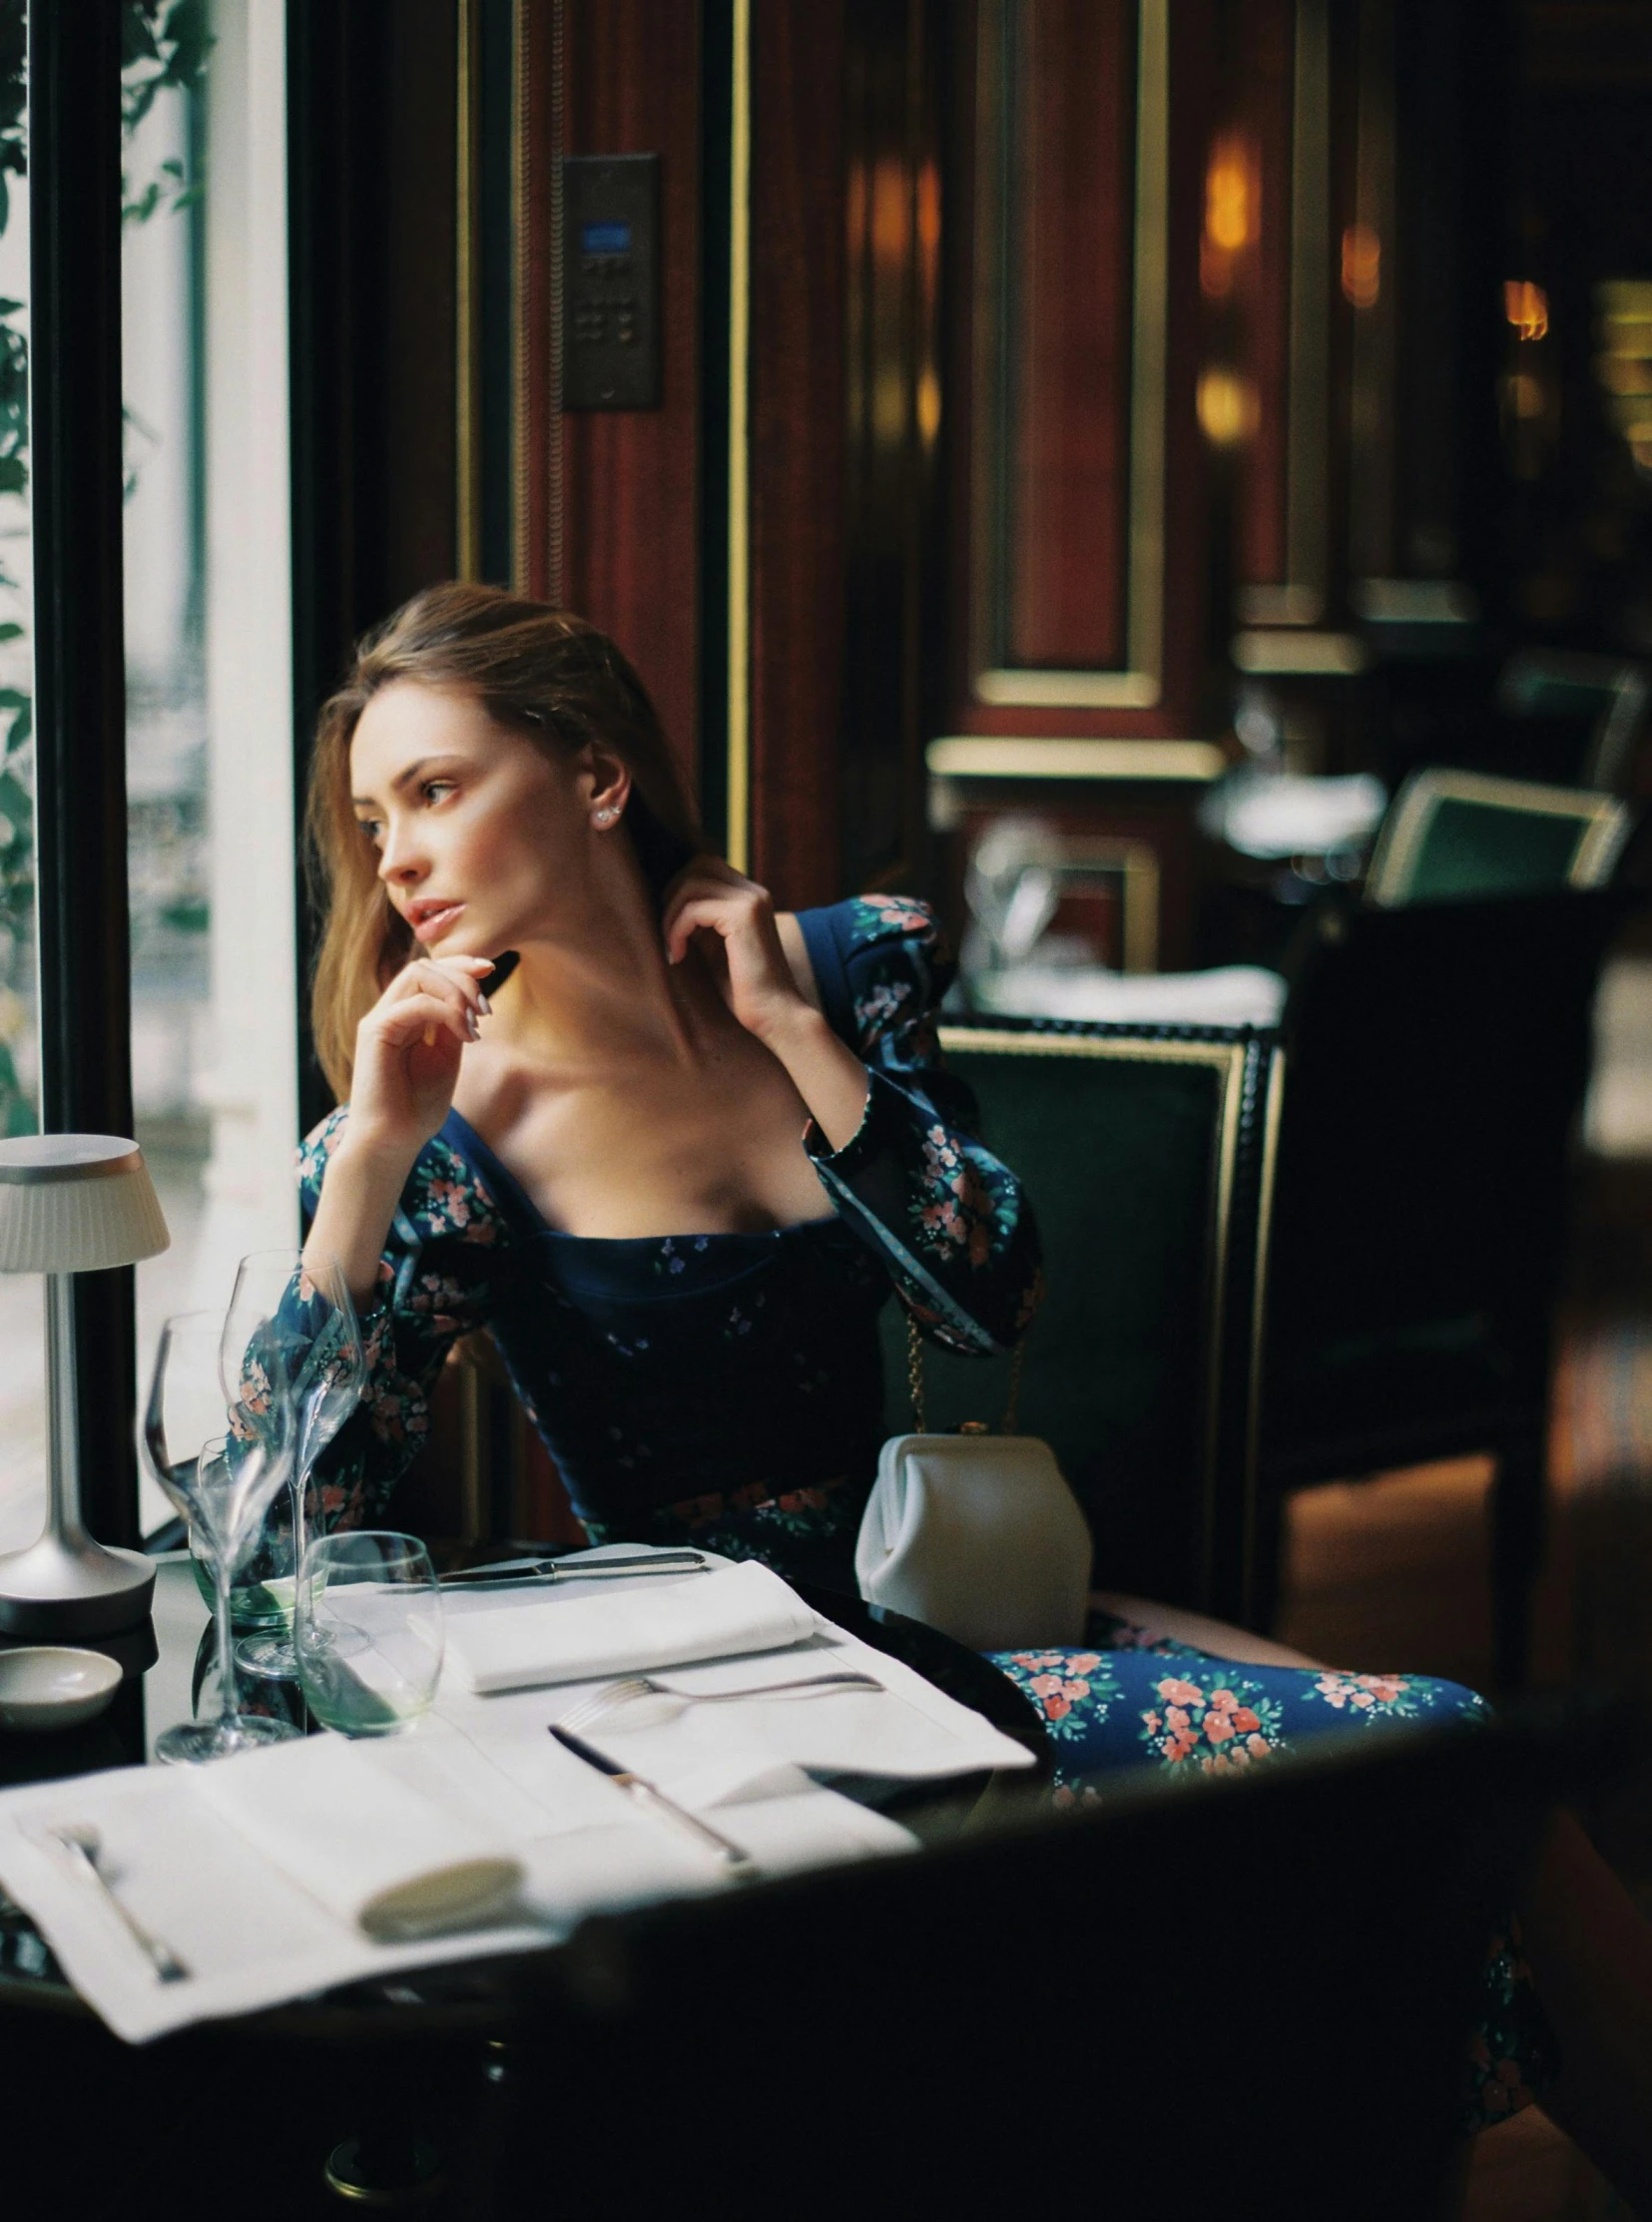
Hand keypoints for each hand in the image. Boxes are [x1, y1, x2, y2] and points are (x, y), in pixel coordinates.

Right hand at [345, 953, 494, 1161]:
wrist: (392, 1142)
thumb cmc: (417, 1107)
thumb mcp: (446, 1058)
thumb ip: (454, 1026)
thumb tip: (470, 998)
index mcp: (404, 1016)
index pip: (429, 972)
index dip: (460, 965)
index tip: (490, 969)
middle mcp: (389, 1012)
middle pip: (425, 966)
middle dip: (463, 976)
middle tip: (486, 1008)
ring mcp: (379, 1020)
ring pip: (418, 975)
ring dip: (457, 991)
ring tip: (477, 1021)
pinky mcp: (375, 1033)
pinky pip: (415, 1004)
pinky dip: (447, 1012)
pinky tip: (465, 1034)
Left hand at [661, 860, 809, 1044]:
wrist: (776, 1016)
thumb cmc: (743, 992)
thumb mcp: (713, 948)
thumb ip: (698, 923)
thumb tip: (661, 903)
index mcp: (750, 897)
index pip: (705, 867)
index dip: (679, 891)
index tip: (670, 928)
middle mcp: (754, 892)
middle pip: (697, 864)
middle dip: (672, 894)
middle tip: (667, 933)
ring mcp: (751, 900)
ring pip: (691, 883)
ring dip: (670, 915)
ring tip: (671, 948)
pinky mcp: (743, 916)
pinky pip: (692, 908)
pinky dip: (676, 930)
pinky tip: (677, 956)